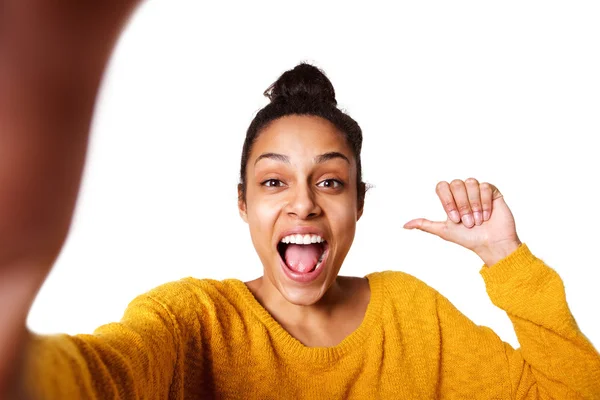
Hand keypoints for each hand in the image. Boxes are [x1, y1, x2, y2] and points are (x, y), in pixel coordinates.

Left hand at [403, 178, 521, 265]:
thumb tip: (404, 225)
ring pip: (471, 182)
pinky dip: (485, 203)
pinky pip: (485, 187)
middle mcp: (463, 192)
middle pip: (456, 184)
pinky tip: (487, 215)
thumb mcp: (443, 231)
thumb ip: (425, 225)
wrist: (491, 243)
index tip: (454, 219)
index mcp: (450, 198)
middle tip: (467, 222)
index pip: (442, 186)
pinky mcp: (492, 191)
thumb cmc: (468, 238)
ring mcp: (477, 190)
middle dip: (462, 205)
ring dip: (474, 205)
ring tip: (478, 220)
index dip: (447, 201)